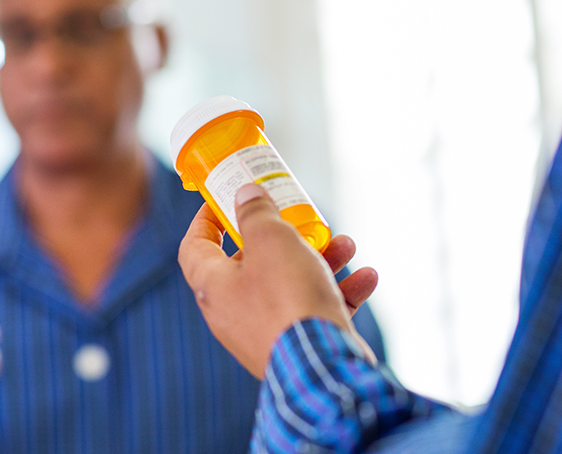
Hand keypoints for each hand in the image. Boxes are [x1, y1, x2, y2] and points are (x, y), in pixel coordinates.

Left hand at [179, 183, 377, 377]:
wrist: (322, 366)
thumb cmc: (288, 298)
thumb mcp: (271, 239)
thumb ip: (256, 212)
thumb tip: (245, 195)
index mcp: (214, 286)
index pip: (195, 246)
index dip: (206, 219)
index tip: (222, 198)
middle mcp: (233, 312)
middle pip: (252, 263)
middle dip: (283, 237)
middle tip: (301, 218)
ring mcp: (264, 332)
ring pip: (290, 285)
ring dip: (321, 260)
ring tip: (346, 245)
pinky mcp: (296, 346)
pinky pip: (314, 310)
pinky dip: (339, 292)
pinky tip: (366, 277)